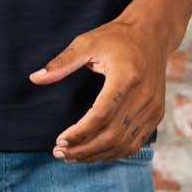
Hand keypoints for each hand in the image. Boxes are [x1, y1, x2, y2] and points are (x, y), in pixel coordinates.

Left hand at [29, 18, 165, 160]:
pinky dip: (113, 153)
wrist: (152, 34)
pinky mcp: (156, 114)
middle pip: (112, 135)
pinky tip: (93, 153)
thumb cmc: (118, 37)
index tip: (60, 141)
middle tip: (60, 153)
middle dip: (84, 150)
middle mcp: (144, 96)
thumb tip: (35, 78)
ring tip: (72, 157)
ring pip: (124, 145)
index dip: (79, 133)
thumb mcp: (87, 43)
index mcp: (127, 77)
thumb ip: (62, 63)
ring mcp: (153, 108)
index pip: (101, 115)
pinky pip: (135, 143)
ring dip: (96, 155)